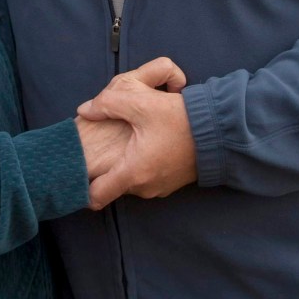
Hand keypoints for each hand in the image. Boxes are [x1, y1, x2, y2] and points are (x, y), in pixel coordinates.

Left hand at [77, 57, 196, 209]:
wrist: (221, 132)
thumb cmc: (180, 120)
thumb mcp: (141, 102)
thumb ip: (108, 103)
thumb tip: (85, 109)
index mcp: (133, 172)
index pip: (95, 196)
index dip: (81, 184)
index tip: (76, 170)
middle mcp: (144, 187)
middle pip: (112, 182)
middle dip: (106, 164)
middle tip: (103, 142)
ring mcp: (159, 187)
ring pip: (130, 177)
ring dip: (127, 160)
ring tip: (127, 137)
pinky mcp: (170, 182)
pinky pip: (147, 175)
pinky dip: (142, 161)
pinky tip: (146, 140)